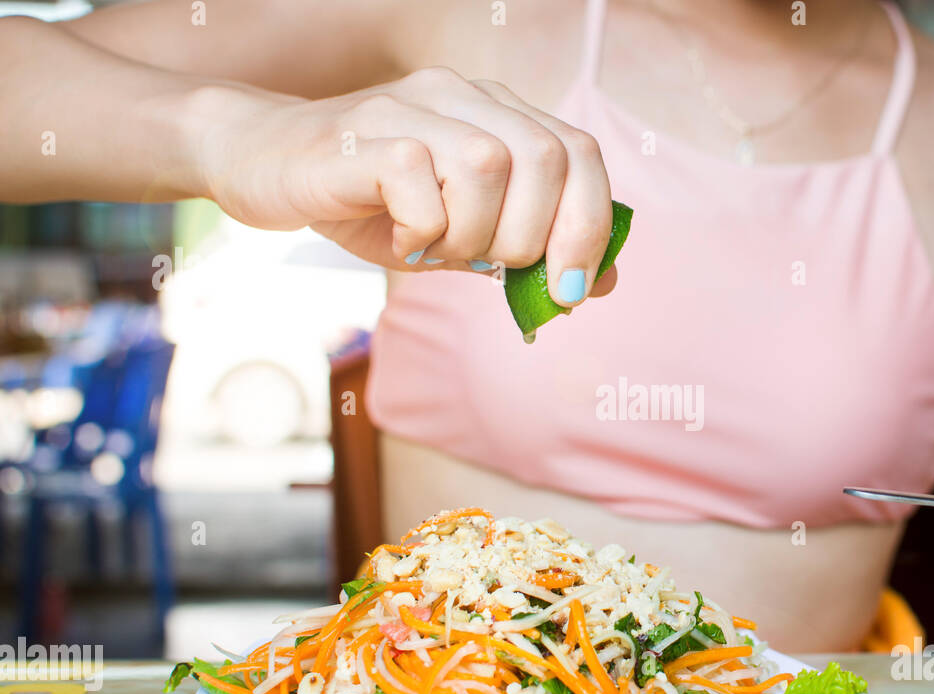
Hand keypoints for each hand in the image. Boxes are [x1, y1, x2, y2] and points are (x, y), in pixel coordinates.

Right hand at [195, 69, 616, 305]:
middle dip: (535, 236)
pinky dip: (421, 230)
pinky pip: (419, 181)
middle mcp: (460, 96)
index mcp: (497, 114)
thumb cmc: (371, 206)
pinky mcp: (361, 134)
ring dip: (473, 234)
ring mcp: (409, 108)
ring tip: (436, 250)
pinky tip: (399, 238)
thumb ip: (525, 251)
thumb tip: (600, 283)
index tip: (570, 287)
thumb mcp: (461, 237)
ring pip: (487, 165)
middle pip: (545, 157)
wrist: (264, 168)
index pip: (580, 152)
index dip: (590, 224)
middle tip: (492, 268)